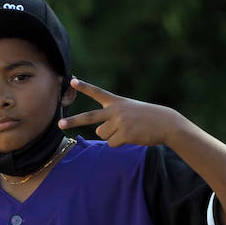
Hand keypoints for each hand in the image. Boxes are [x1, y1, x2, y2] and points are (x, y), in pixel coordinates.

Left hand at [58, 77, 186, 146]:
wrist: (166, 123)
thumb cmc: (148, 118)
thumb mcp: (129, 111)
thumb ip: (111, 118)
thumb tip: (98, 132)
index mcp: (116, 102)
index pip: (97, 92)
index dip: (84, 87)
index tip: (72, 80)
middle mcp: (115, 110)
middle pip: (89, 117)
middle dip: (73, 121)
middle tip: (60, 125)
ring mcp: (119, 122)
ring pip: (103, 134)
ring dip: (113, 136)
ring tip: (129, 130)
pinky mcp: (124, 134)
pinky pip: (112, 143)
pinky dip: (120, 143)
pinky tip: (132, 137)